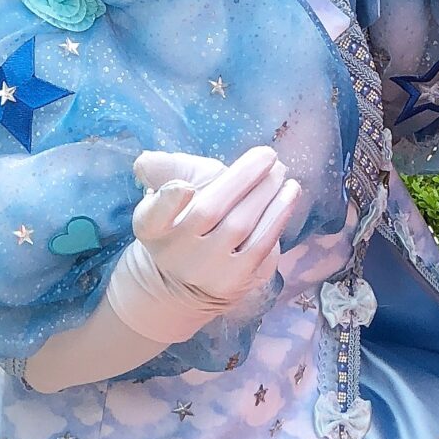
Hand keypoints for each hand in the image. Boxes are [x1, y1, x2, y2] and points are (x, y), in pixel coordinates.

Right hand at [23, 145, 300, 391]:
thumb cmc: (181, 223)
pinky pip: (262, 243)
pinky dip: (278, 215)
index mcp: (151, 227)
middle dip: (242, 178)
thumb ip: (162, 171)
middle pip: (208, 211)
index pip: (153, 217)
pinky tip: (290, 193)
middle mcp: (176, 252)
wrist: (184, 284)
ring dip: (266, 192)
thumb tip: (147, 162)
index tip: (184, 187)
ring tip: (281, 171)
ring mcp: (208, 269)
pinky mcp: (236, 279)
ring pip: (240, 225)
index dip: (168, 202)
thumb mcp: (163, 198)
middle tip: (268, 155)